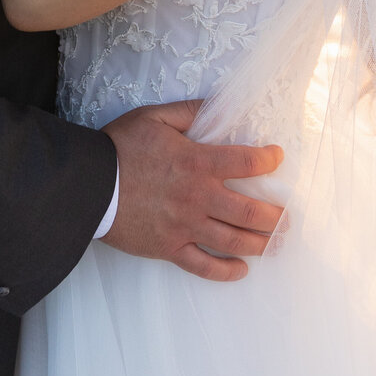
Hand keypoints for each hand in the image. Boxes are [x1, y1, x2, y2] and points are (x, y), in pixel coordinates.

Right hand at [102, 100, 284, 280]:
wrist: (87, 185)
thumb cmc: (119, 148)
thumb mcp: (154, 117)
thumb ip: (190, 110)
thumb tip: (218, 104)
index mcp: (197, 162)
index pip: (248, 161)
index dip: (269, 159)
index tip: (277, 158)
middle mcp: (198, 197)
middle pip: (250, 211)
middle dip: (276, 216)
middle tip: (288, 216)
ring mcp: (185, 226)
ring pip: (234, 241)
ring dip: (262, 244)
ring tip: (277, 243)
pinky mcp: (169, 248)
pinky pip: (203, 266)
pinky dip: (226, 271)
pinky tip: (241, 270)